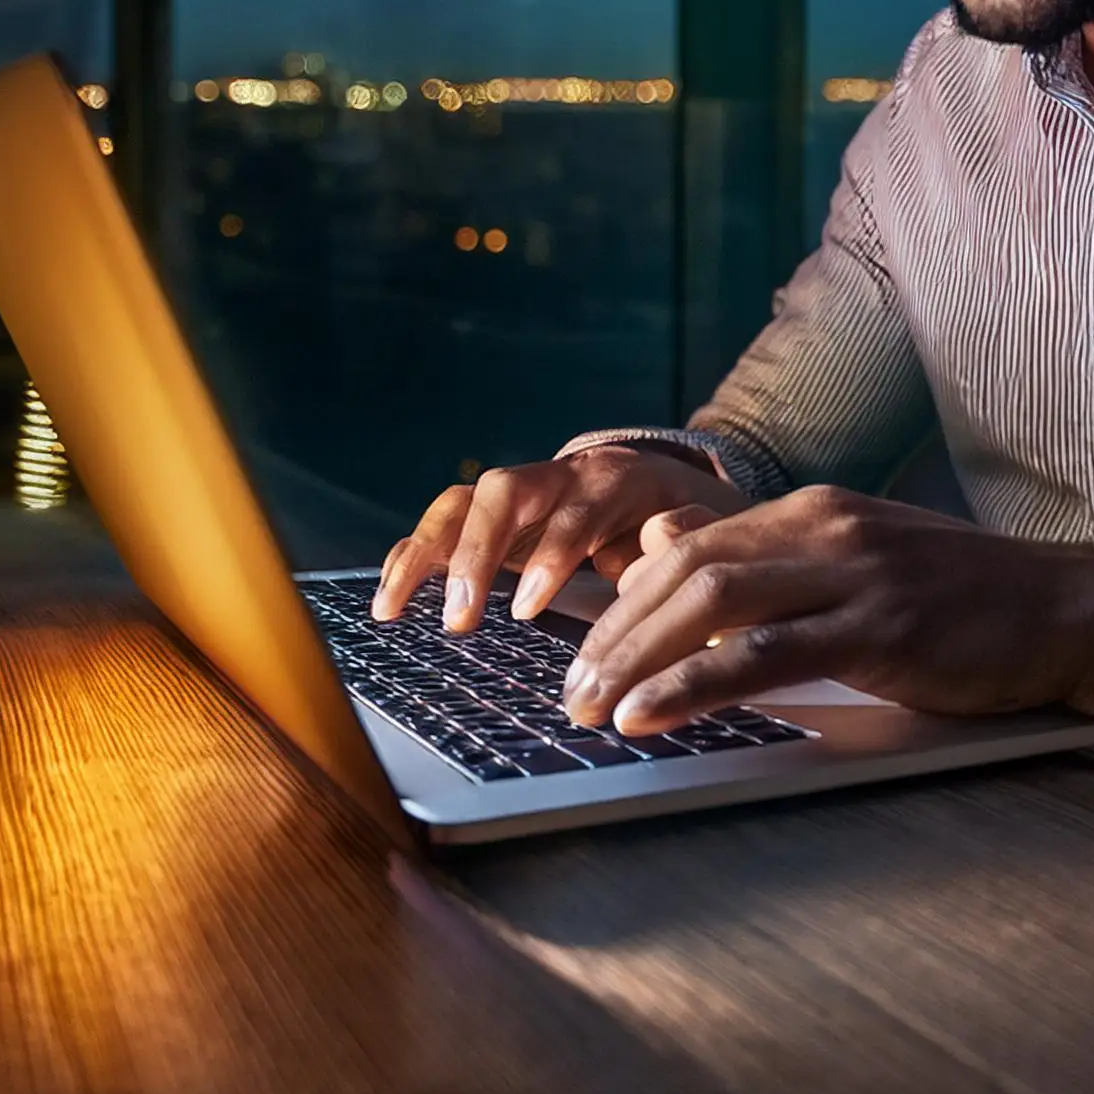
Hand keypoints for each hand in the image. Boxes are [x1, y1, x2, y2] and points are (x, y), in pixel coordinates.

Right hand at [373, 444, 746, 629]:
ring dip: (425, 554)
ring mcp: (520, 493)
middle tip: (462, 617)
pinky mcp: (493, 518)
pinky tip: (389, 597)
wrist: (668, 491)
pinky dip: (412, 555)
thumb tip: (660, 544)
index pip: (576, 509)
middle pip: (504, 492)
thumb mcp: (704, 528)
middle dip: (476, 553)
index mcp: (614, 479)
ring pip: (462, 503)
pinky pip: (443, 524)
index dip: (551, 554)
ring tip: (394, 609)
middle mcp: (558, 476)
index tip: (528, 608)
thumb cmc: (686, 524)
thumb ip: (687, 535)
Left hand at [559, 486, 1093, 734]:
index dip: (622, 599)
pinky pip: (765, 656)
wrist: (1063, 606)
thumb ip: (766, 556)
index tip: (582, 653)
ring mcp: (852, 574)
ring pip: (711, 604)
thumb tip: (664, 546)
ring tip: (589, 707)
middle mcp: (822, 528)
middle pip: (685, 570)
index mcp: (810, 511)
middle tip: (568, 692)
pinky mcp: (880, 629)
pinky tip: (650, 715)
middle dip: (613, 632)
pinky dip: (694, 685)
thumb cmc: (958, 596)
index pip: (688, 546)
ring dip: (635, 657)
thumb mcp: (853, 559)